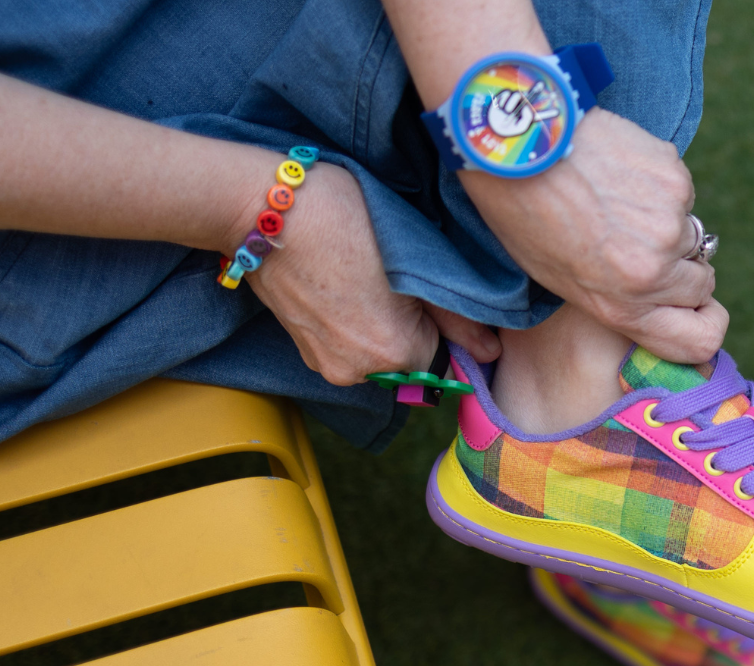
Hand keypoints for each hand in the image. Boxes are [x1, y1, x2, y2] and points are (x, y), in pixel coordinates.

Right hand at [241, 163, 500, 385]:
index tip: (427, 287)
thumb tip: (490, 352)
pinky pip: (346, 345)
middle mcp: (359, 371)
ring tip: (367, 275)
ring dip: (381, 322)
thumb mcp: (414, 261)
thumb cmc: (342, 218)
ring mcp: (325, 363)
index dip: (443, 320)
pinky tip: (346, 283)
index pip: (445, 356)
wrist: (263, 207)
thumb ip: (456, 316)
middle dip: (412, 323)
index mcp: (396, 353)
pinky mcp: (302, 348)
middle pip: (409, 358)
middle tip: (395, 275)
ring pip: (377, 351)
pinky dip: (352, 321)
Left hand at [461, 109, 728, 363]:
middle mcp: (653, 272)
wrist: (519, 146)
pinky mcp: (676, 180)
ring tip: (619, 200)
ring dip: (667, 222)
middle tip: (641, 243)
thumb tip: (658, 294)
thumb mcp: (560, 280)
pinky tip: (620, 171)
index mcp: (621, 306)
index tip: (693, 307)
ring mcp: (669, 225)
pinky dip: (659, 184)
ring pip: (692, 234)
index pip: (700, 339)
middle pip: (702, 285)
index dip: (704, 323)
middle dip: (681, 268)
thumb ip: (618, 297)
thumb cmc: (525, 215)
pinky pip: (682, 191)